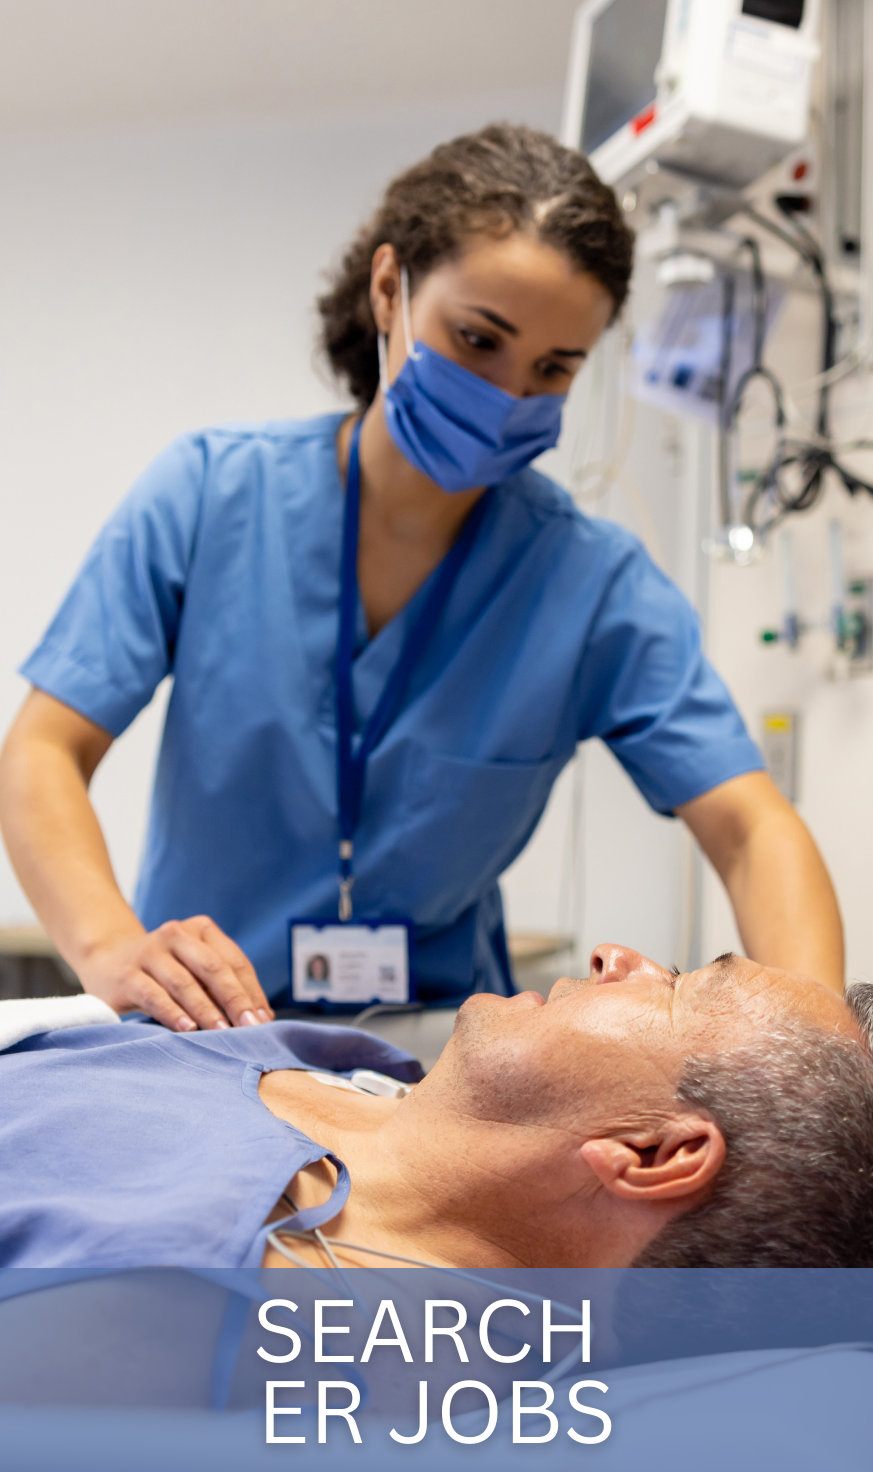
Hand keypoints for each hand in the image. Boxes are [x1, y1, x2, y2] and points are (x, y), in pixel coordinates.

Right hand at [79, 916, 274, 1030]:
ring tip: (223, 1033)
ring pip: (185, 982)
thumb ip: (222, 988)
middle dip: (235, 1000)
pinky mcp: (127, 974)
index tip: (264, 1021)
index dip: (252, 992)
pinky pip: (154, 995)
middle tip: (251, 1028)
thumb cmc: (164, 973)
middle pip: (213, 968)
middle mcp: (176, 934)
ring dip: (207, 1010)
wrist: (107, 963)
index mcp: (201, 930)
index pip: (234, 961)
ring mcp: (150, 952)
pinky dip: (173, 1013)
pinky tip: (188, 1029)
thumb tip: (260, 1020)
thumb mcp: (194, 971)